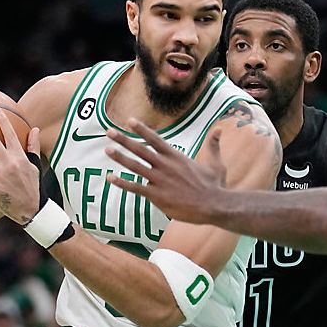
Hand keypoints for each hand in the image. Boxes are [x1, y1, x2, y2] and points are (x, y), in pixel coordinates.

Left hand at [104, 119, 226, 223]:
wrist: (213, 205)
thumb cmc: (215, 186)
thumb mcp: (216, 163)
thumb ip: (213, 145)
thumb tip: (219, 129)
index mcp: (177, 157)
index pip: (156, 140)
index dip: (141, 129)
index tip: (129, 121)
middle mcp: (166, 166)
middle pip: (141, 149)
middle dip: (124, 140)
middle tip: (109, 132)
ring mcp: (160, 180)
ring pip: (135, 166)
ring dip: (120, 157)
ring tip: (107, 149)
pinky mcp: (157, 195)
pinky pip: (135, 188)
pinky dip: (122, 183)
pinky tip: (110, 178)